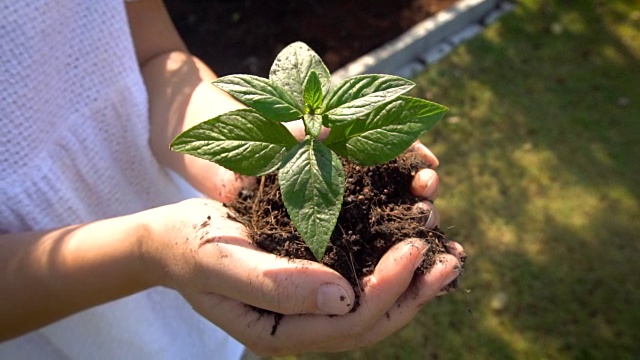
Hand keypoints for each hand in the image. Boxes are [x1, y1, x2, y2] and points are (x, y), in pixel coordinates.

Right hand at [141, 199, 461, 354]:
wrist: (172, 237)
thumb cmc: (190, 246)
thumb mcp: (222, 262)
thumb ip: (276, 285)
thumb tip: (345, 296)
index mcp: (280, 331)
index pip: (348, 322)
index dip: (387, 288)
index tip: (415, 247)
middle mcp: (302, 325)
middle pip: (372, 320)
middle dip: (414, 292)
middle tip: (452, 260)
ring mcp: (311, 305)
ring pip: (374, 305)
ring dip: (413, 283)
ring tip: (450, 256)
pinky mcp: (315, 280)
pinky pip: (363, 280)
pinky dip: (392, 264)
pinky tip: (416, 242)